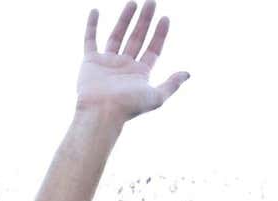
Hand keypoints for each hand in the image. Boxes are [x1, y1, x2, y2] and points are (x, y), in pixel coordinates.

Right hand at [78, 1, 189, 120]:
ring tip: (133, 2)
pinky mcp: (90, 62)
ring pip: (117, 35)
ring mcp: (107, 63)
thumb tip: (188, 73)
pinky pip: (90, 40)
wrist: (102, 112)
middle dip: (145, 20)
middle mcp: (125, 66)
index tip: (165, 17)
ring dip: (125, 19)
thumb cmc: (129, 107)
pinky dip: (91, 26)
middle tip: (151, 2)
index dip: (160, 34)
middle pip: (137, 38)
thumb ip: (171, 84)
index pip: (153, 49)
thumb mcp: (156, 96)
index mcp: (140, 73)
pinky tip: (95, 11)